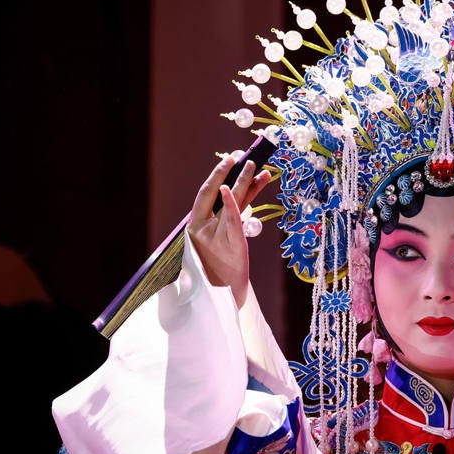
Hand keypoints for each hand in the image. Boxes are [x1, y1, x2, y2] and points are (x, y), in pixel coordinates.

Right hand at [186, 151, 272, 308]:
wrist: (223, 297)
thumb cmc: (221, 268)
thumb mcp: (222, 240)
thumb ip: (229, 218)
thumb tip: (242, 192)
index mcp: (195, 227)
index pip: (204, 195)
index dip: (217, 176)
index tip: (230, 161)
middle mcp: (200, 230)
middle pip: (212, 194)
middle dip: (227, 173)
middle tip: (241, 156)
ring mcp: (213, 237)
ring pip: (229, 204)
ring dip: (244, 183)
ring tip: (258, 168)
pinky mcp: (230, 245)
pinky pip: (233, 219)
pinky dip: (234, 203)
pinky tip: (238, 189)